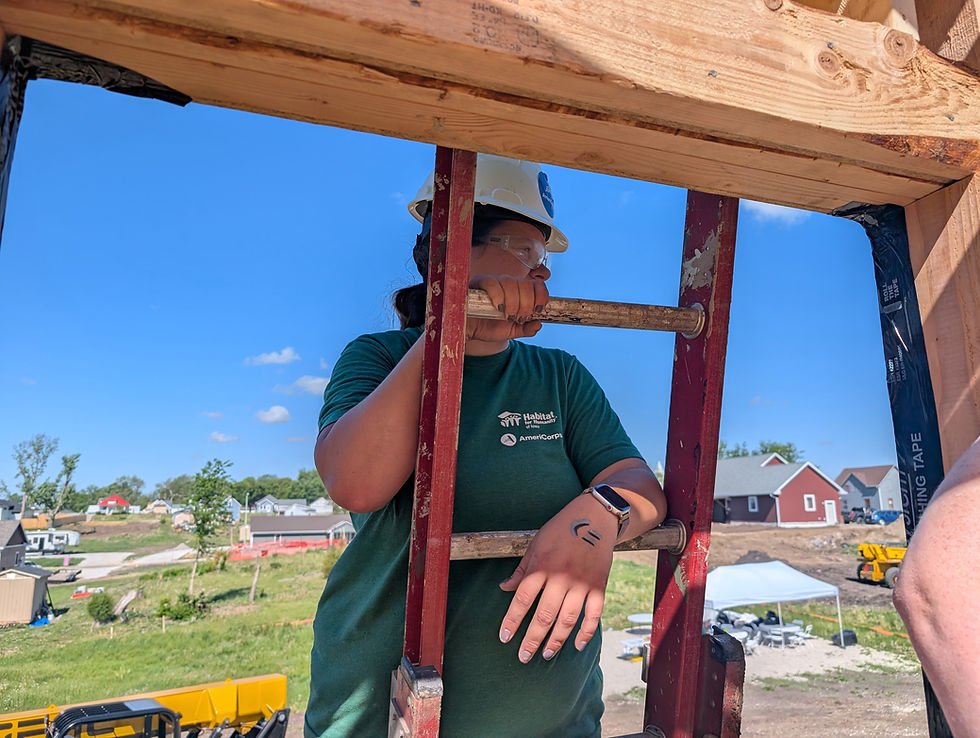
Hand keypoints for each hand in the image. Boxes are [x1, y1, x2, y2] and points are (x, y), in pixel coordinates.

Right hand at [467, 275, 548, 342]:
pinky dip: (498, 296)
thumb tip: (538, 324)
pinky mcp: (480, 282)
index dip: (541, 296)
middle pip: (525, 284)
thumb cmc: (488, 327)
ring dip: (513, 302)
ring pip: (510, 283)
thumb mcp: (510, 331)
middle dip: (526, 303)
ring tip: (507, 315)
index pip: (537, 284)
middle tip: (518, 317)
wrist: (469, 330)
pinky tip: (498, 307)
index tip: (537, 310)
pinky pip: (493, 283)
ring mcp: (495, 281)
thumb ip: (525, 329)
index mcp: (520, 291)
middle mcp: (509, 283)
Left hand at [498, 494, 616, 661]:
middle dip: (532, 639)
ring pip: (567, 620)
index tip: (504, 638)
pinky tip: (578, 645)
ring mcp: (582, 584)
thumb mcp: (536, 544)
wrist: (594, 517)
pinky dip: (586, 632)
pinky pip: (593, 615)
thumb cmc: (561, 529)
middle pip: (544, 616)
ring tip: (546, 654)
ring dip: (556, 641)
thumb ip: (522, 569)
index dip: (512, 621)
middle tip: (523, 656)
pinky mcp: (599, 587)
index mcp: (541, 566)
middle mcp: (561, 578)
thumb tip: (504, 588)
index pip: (522, 600)